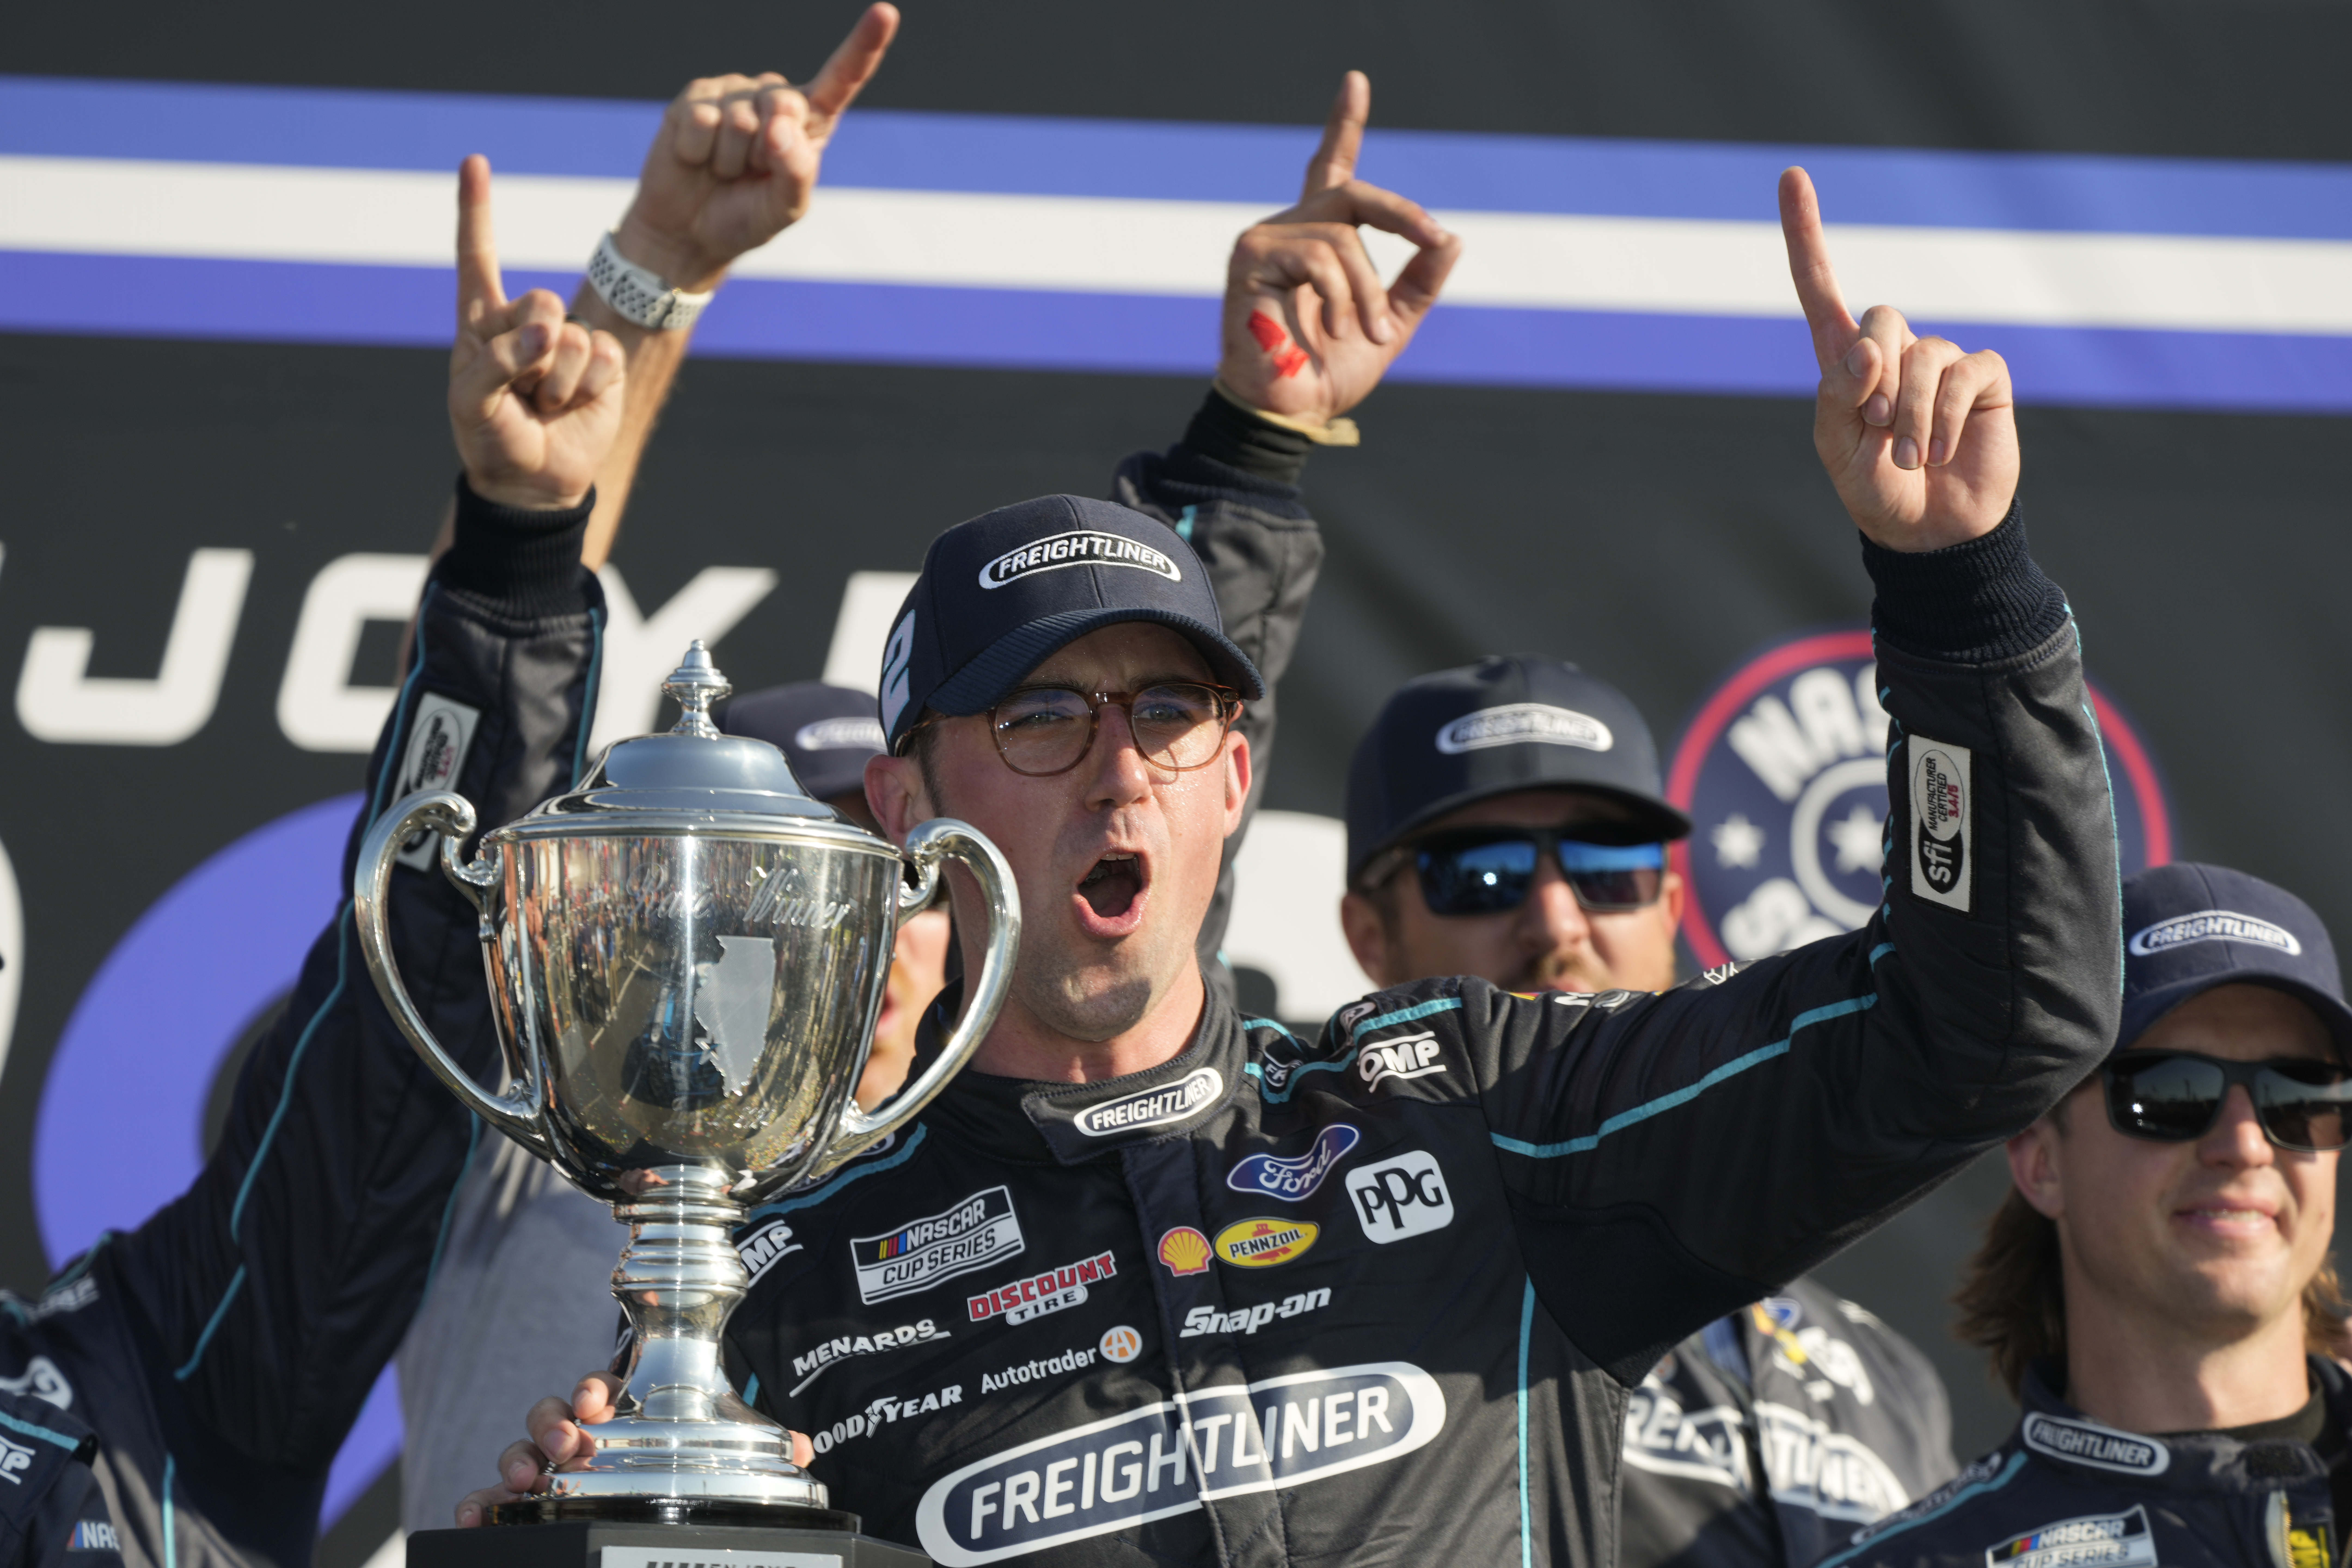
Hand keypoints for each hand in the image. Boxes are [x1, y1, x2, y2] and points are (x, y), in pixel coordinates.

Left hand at [449, 157, 624, 509]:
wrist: (534, 483)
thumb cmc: (490, 439)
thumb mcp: (470, 403)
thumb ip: (497, 361)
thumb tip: (551, 329)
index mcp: (482, 321)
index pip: (478, 257)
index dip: (477, 211)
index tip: (474, 162)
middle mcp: (527, 322)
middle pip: (542, 300)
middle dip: (533, 349)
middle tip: (523, 390)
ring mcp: (568, 341)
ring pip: (574, 336)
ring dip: (558, 382)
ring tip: (543, 406)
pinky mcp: (603, 364)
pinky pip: (603, 357)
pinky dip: (588, 388)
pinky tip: (574, 407)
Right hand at [453, 1372, 814, 1525]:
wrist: (658, 1494)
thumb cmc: (677, 1455)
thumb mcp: (720, 1448)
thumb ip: (759, 1444)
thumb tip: (802, 1446)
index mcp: (619, 1406)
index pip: (598, 1385)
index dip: (593, 1388)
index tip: (597, 1399)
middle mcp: (579, 1432)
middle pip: (549, 1415)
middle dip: (550, 1424)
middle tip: (563, 1443)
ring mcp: (552, 1468)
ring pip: (519, 1455)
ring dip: (515, 1463)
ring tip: (521, 1482)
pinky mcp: (532, 1504)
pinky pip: (498, 1502)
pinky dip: (483, 1507)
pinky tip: (477, 1520)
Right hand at [610, 4, 899, 292]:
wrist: (689, 231)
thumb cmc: (745, 217)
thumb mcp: (785, 208)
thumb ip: (796, 173)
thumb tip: (780, 127)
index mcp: (809, 122)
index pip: (842, 79)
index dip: (863, 46)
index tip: (885, 13)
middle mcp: (774, 98)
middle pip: (783, 106)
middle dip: (765, 153)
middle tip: (749, 174)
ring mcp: (734, 92)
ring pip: (739, 120)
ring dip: (729, 160)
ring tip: (722, 170)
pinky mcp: (695, 97)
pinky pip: (702, 121)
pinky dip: (698, 153)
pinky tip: (695, 159)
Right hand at [1217, 72, 1462, 424]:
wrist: (1291, 411)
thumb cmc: (1329, 373)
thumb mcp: (1390, 323)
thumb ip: (1419, 282)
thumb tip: (1450, 237)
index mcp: (1319, 241)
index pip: (1333, 171)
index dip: (1342, 126)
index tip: (1356, 82)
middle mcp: (1290, 230)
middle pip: (1354, 195)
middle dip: (1403, 216)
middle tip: (1432, 238)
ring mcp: (1266, 239)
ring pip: (1342, 236)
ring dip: (1367, 289)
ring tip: (1366, 331)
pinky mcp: (1251, 256)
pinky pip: (1318, 255)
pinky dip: (1340, 295)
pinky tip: (1336, 328)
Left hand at [1780, 167, 2017, 551]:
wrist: (1925, 529)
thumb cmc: (1875, 488)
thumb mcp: (1837, 446)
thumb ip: (1840, 393)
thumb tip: (1865, 346)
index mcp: (1845, 361)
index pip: (1820, 286)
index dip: (1806, 233)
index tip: (1791, 176)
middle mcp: (1893, 350)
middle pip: (1879, 318)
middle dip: (1875, 379)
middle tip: (1877, 430)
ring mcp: (1940, 359)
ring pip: (1922, 354)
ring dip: (1909, 413)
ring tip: (1909, 455)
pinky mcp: (1982, 377)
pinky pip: (1964, 372)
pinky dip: (1945, 415)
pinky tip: (1939, 449)